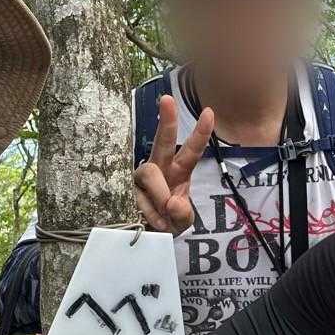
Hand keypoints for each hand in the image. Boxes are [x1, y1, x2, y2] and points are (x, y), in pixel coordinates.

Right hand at [133, 94, 213, 233]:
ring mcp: (140, 176)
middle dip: (167, 120)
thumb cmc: (169, 219)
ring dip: (160, 197)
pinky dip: (149, 213)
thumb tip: (173, 203)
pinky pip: (137, 196)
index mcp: (179, 170)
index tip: (209, 112)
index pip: (192, 150)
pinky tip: (153, 223)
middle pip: (163, 141)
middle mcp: (159, 167)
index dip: (200, 132)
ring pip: (150, 173)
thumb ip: (183, 214)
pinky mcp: (124, 187)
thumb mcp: (183, 221)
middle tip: (167, 99)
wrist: (147, 235)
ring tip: (165, 220)